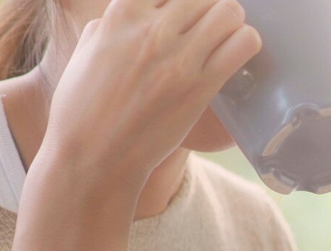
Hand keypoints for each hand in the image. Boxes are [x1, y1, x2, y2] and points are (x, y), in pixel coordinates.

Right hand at [43, 0, 260, 184]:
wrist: (93, 156)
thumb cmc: (83, 107)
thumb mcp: (90, 48)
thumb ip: (115, 22)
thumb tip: (138, 11)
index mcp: (122, 13)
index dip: (181, 2)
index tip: (184, 14)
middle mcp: (152, 30)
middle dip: (210, 7)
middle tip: (209, 27)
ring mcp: (179, 58)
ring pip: (228, 11)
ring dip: (232, 21)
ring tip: (225, 39)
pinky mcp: (201, 86)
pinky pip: (243, 44)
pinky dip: (246, 43)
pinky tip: (236, 56)